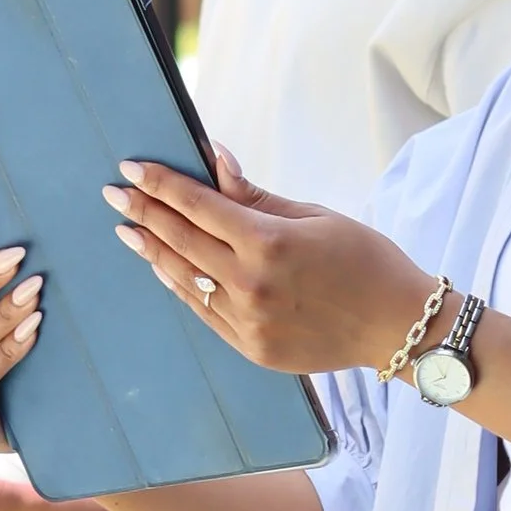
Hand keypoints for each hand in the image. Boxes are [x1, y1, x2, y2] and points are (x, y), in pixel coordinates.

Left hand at [105, 145, 434, 379]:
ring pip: (185, 280)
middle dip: (144, 213)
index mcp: (269, 243)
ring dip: (153, 252)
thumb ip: (257, 196)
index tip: (131, 167)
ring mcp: (248, 321)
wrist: (397, 327)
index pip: (198, 205)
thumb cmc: (365, 261)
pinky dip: (180, 286)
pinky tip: (164, 268)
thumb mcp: (316, 216)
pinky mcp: (252, 348)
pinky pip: (204, 311)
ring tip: (129, 230)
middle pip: (181, 241)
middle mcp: (251, 284)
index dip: (161, 184)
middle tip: (113, 194)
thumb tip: (215, 162)